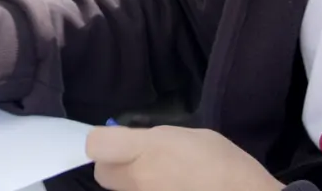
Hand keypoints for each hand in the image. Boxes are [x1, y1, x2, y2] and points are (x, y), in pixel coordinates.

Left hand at [87, 127, 280, 190]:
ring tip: (161, 181)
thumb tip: (137, 144)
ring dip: (132, 186)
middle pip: (102, 173)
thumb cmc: (225, 164)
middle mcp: (138, 179)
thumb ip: (154, 139)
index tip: (119, 143)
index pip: (96, 144)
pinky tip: (170, 190)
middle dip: (115, 167)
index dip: (105, 141)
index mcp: (148, 150)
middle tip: (141, 165)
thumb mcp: (188, 136)